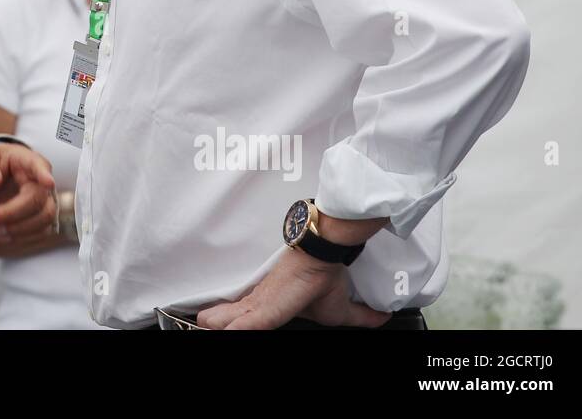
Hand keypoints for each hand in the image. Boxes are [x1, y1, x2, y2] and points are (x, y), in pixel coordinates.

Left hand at [0, 143, 55, 242]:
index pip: (39, 165)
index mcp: (26, 160)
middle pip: (38, 199)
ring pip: (44, 218)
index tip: (48, 182)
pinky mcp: (42, 216)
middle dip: (12, 214)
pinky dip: (23, 237)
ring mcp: (44, 199)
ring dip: (19, 229)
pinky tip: (3, 235)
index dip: (44, 175)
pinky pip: (42, 230)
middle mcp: (40, 180)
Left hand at [197, 246, 390, 329]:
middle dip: (216, 325)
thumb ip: (360, 315)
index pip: (242, 321)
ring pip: (228, 322)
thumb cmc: (328, 276)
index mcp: (268, 307)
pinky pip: (245, 323)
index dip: (228, 324)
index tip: (211, 325)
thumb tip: (381, 317)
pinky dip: (232, 329)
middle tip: (200, 327)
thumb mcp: (343, 309)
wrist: (324, 253)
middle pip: (227, 321)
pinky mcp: (264, 306)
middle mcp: (258, 305)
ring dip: (217, 326)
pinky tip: (214, 329)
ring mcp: (258, 305)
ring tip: (202, 326)